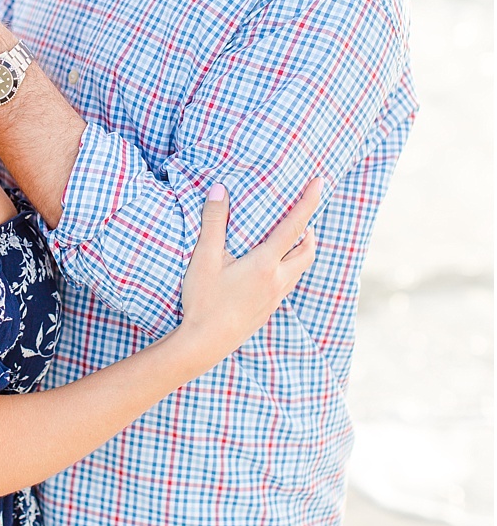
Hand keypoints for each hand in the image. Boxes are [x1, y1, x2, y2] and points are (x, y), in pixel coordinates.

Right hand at [175, 178, 323, 371]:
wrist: (205, 342)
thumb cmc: (204, 300)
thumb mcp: (204, 258)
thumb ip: (214, 222)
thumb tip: (220, 189)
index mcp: (265, 264)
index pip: (294, 227)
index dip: (308, 202)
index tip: (320, 183)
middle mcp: (278, 280)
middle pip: (307, 251)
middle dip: (309, 231)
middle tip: (303, 216)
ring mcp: (274, 297)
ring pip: (300, 269)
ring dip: (301, 250)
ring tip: (291, 240)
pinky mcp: (268, 309)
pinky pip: (288, 282)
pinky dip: (290, 267)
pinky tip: (271, 269)